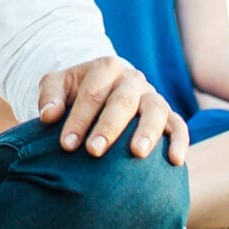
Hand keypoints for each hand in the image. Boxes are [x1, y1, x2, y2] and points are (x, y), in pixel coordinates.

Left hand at [37, 56, 187, 164]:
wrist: (102, 89)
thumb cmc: (77, 92)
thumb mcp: (59, 85)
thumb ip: (50, 95)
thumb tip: (49, 116)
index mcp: (106, 67)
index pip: (92, 93)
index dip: (78, 119)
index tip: (66, 145)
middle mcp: (132, 79)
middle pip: (122, 101)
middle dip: (107, 127)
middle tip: (93, 151)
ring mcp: (153, 96)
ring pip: (156, 110)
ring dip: (147, 131)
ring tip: (136, 153)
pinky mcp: (168, 115)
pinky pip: (179, 125)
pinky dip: (180, 141)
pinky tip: (176, 161)